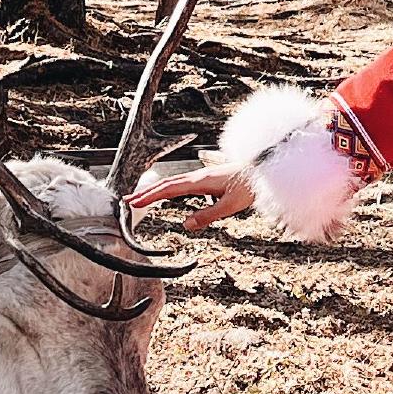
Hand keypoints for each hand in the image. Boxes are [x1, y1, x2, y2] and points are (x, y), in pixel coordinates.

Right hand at [127, 160, 256, 232]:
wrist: (264, 169)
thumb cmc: (249, 186)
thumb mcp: (230, 206)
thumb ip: (208, 215)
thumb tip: (185, 224)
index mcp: (199, 182)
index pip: (168, 189)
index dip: (149, 197)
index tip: (133, 203)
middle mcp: (198, 177)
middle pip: (166, 184)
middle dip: (146, 192)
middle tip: (128, 200)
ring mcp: (203, 176)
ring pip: (174, 182)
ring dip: (157, 189)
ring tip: (143, 197)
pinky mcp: (209, 179)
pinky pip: (183, 183)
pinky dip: (170, 188)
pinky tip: (171, 193)